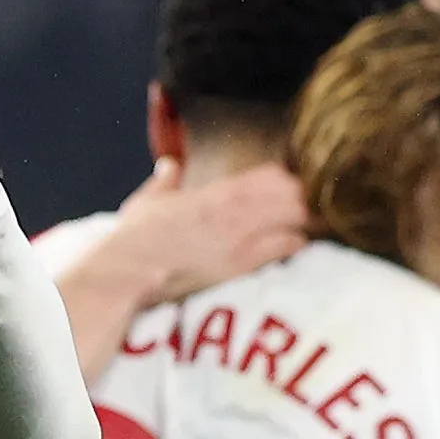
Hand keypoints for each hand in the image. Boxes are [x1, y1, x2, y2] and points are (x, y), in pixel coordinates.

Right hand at [86, 160, 309, 309]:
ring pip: (299, 215)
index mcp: (217, 192)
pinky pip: (289, 245)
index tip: (292, 188)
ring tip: (311, 224)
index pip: (274, 174)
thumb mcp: (147, 201)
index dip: (288, 179)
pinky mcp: (244, 263)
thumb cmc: (135, 238)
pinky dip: (297, 243)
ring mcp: (243, 236)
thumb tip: (169, 165)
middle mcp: (236, 209)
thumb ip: (165, 181)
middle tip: (311, 207)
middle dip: (306, 198)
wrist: (128, 272)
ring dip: (308, 219)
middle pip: (295, 192)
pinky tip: (295, 245)